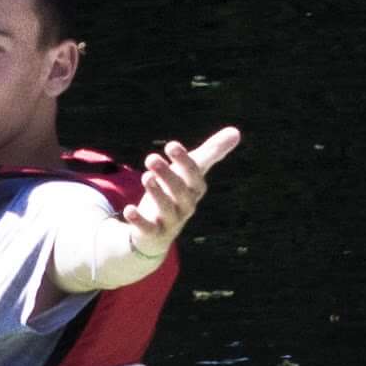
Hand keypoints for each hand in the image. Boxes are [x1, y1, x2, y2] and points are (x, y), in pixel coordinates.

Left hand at [118, 126, 242, 263]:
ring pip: (166, 209)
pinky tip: (128, 210)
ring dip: (156, 193)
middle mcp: (186, 206)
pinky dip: (138, 220)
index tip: (171, 145)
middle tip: (151, 158)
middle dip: (168, 175)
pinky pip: (147, 229)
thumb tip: (236, 132)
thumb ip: (211, 152)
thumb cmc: (176, 194)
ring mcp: (169, 221)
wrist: (158, 232)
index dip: (184, 161)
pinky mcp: (152, 233)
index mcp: (195, 189)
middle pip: (180, 191)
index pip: (194, 175)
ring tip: (145, 176)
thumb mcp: (191, 172)